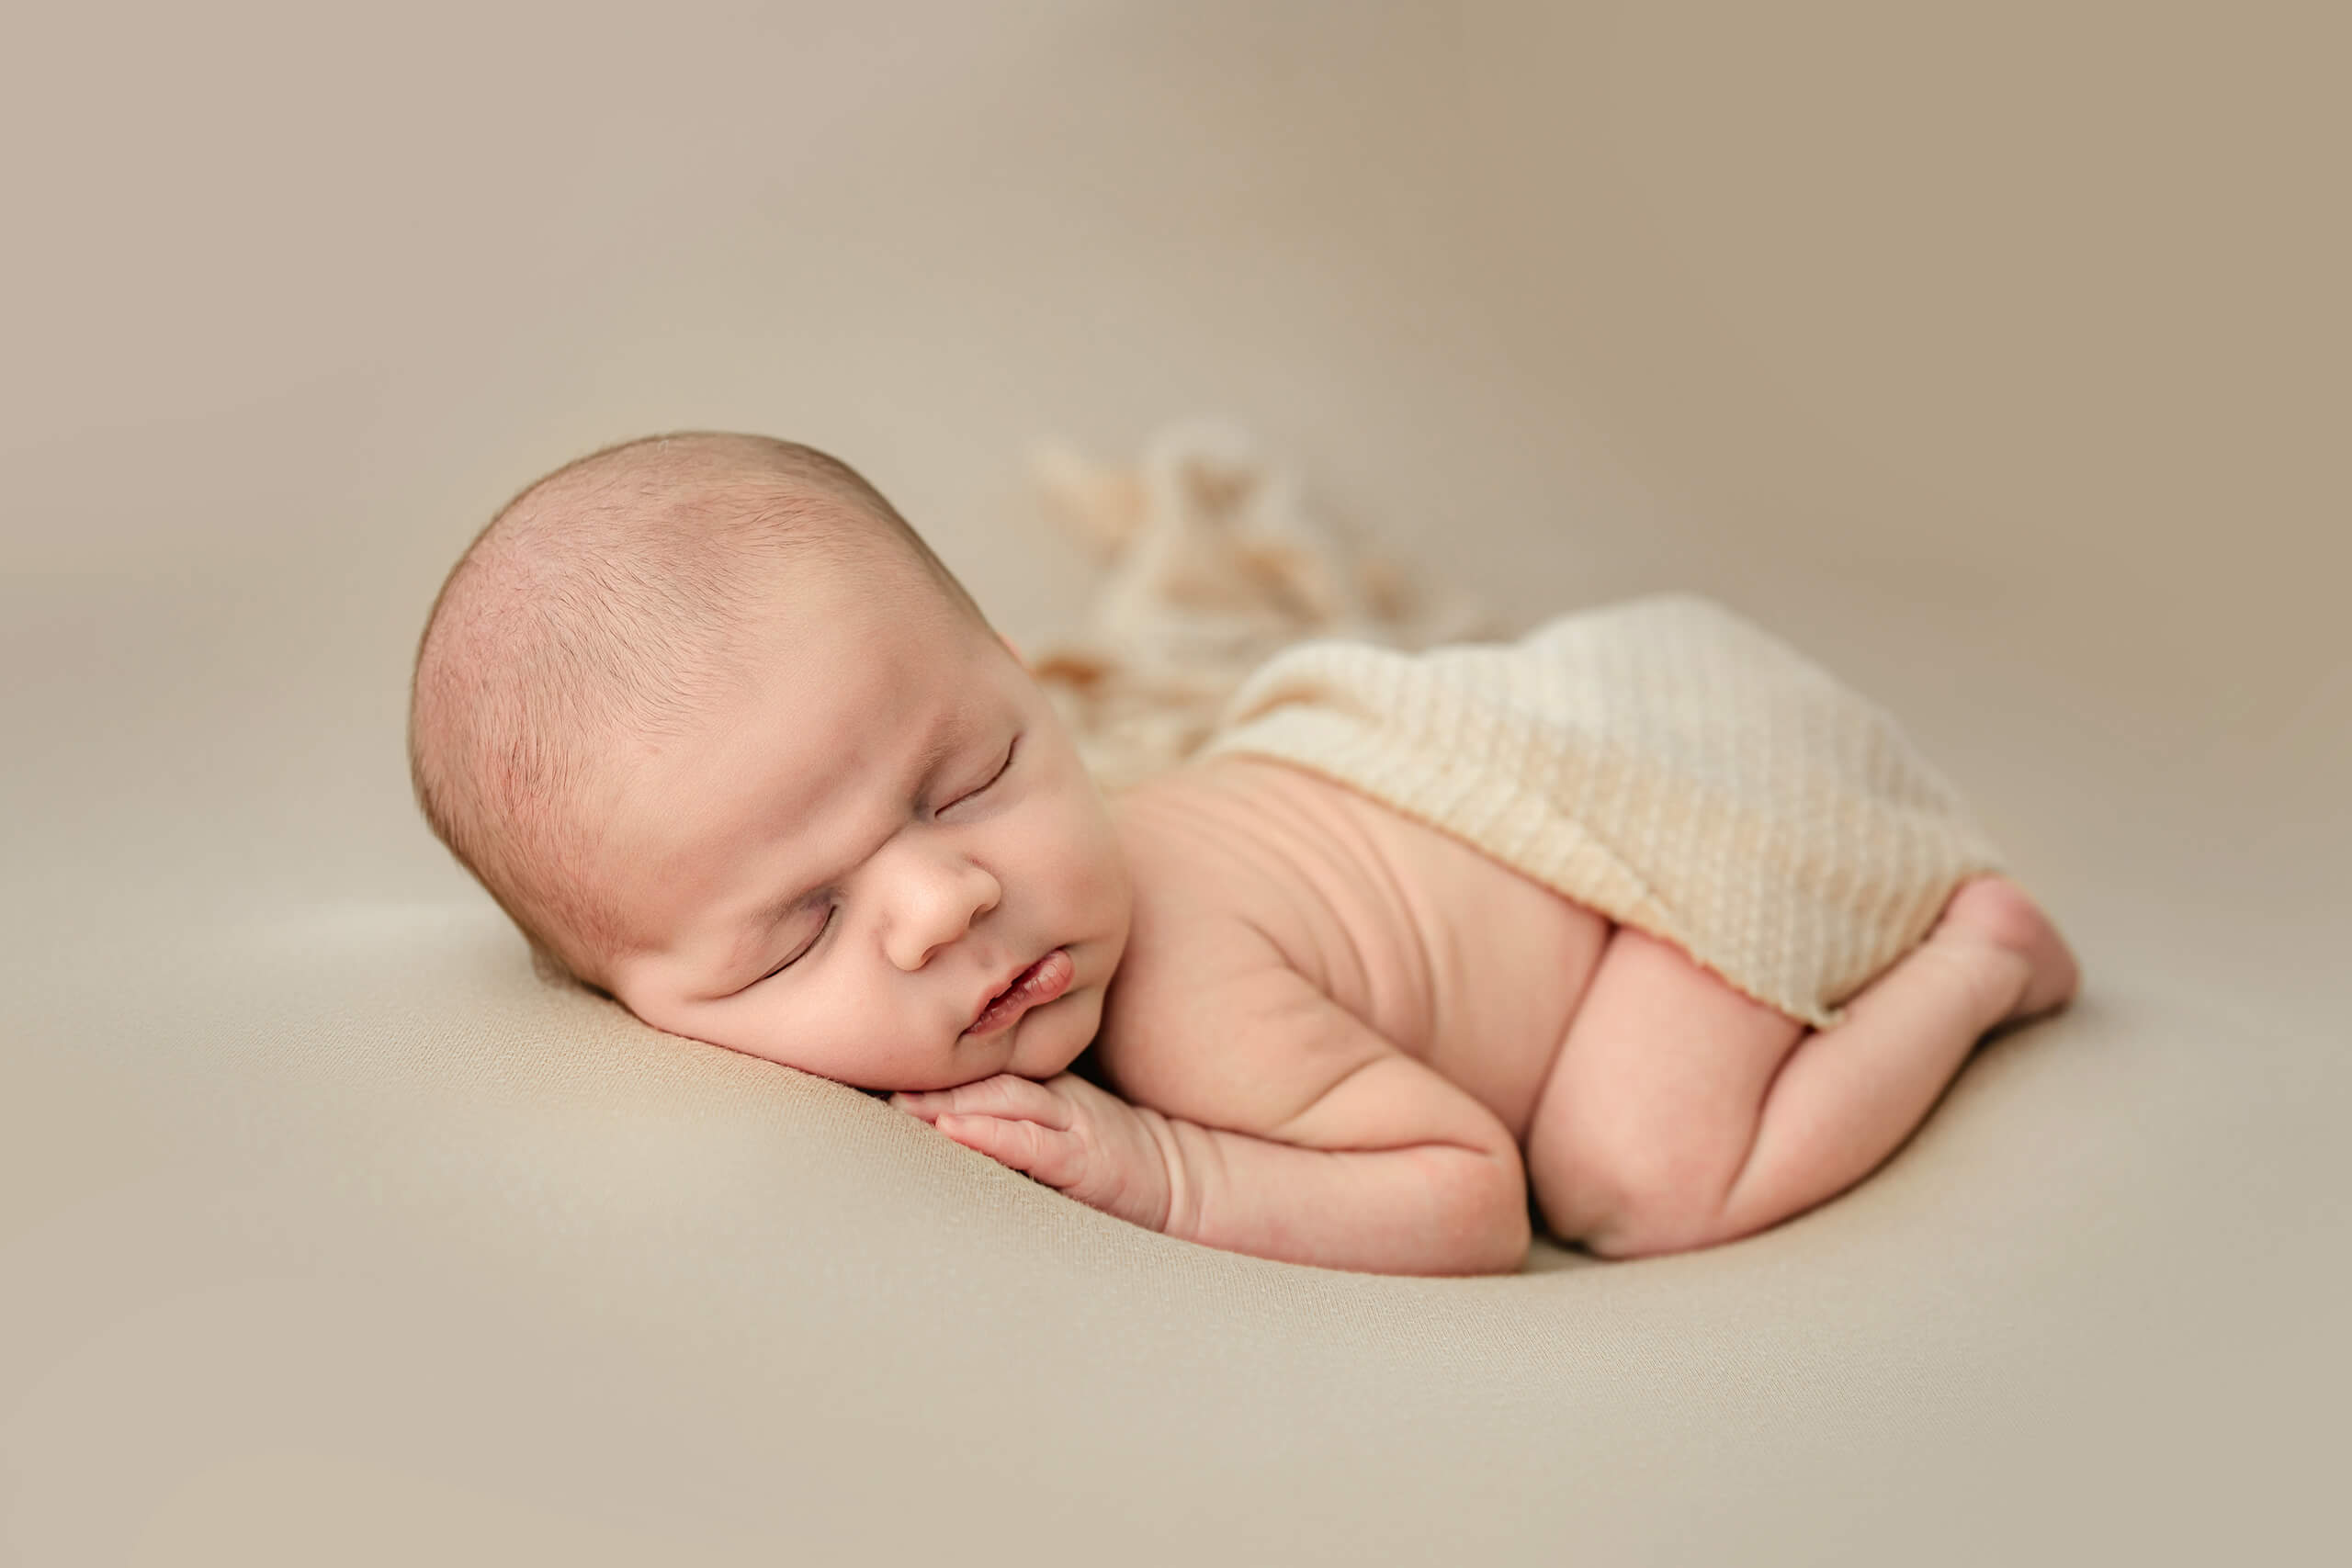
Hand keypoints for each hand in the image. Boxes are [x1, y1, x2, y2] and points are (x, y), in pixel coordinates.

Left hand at [892, 1073, 1173, 1231]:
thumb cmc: (1111, 1158)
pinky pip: (1033, 1143)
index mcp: (1042, 1087)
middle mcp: (1053, 1098)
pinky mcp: (1085, 1160)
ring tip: (897, 1102)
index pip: (976, 1066)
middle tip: (866, 1072)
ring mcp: (1072, 1126)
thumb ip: (1012, 1107)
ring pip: (1001, 1101)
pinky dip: (991, 1134)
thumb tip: (933, 1110)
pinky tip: (953, 1129)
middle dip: (924, 1077)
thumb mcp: (1061, 1122)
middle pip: (979, 1076)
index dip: (926, 1063)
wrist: (1186, 1183)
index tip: (870, 1060)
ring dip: (947, 1100)